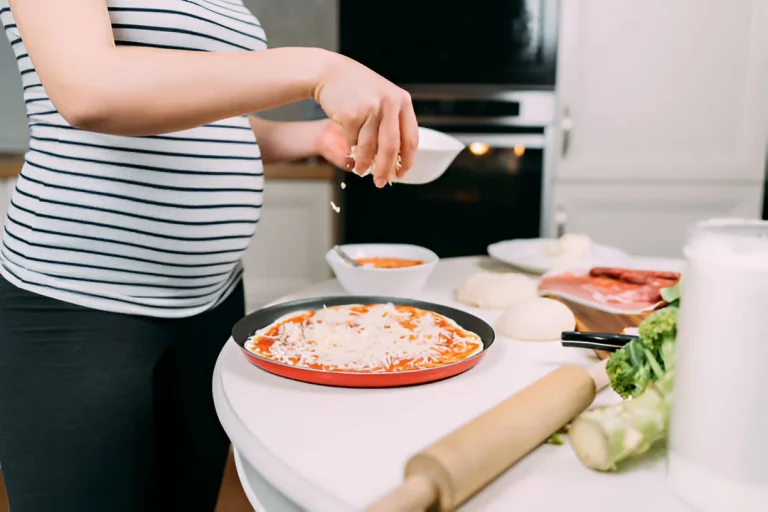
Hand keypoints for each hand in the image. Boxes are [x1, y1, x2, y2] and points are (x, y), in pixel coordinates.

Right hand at [313, 54, 418, 187]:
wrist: (330, 72)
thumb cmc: (357, 89)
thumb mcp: (383, 97)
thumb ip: (393, 121)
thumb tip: (397, 159)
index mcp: (402, 101)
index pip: (411, 138)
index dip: (407, 161)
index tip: (401, 174)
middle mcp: (390, 103)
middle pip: (392, 147)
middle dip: (386, 169)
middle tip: (381, 183)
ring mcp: (371, 108)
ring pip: (370, 148)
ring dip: (365, 165)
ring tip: (361, 171)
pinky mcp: (352, 115)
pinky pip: (353, 142)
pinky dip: (352, 149)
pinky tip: (351, 150)